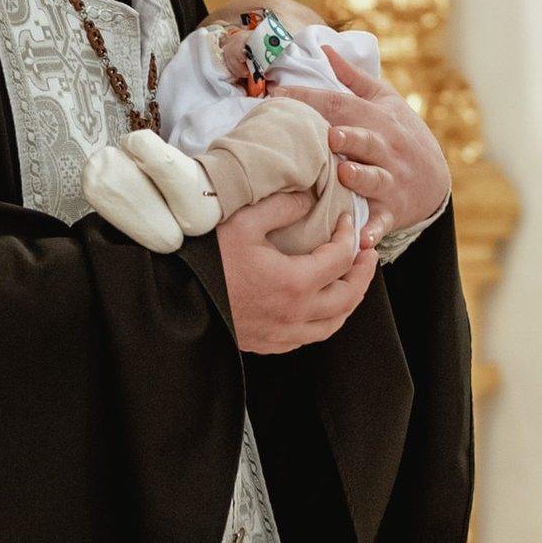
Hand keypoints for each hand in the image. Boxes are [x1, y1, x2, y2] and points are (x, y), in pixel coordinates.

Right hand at [218, 186, 380, 353]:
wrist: (175, 299)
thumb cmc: (205, 260)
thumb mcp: (243, 221)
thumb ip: (281, 206)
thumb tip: (306, 199)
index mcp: (295, 283)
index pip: (341, 259)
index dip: (350, 237)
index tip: (347, 222)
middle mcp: (296, 314)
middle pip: (349, 296)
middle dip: (363, 273)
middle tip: (366, 253)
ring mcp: (283, 334)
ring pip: (334, 323)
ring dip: (348, 300)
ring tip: (350, 279)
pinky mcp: (269, 344)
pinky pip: (310, 336)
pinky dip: (325, 319)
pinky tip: (319, 305)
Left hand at [278, 42, 449, 245]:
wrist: (436, 179)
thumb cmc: (401, 135)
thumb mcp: (385, 101)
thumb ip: (352, 78)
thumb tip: (324, 48)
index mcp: (377, 118)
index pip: (340, 104)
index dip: (310, 98)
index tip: (277, 94)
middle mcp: (384, 148)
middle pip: (364, 140)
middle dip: (347, 136)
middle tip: (326, 134)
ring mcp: (390, 180)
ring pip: (374, 178)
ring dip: (360, 177)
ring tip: (344, 174)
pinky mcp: (392, 210)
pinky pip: (382, 221)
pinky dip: (373, 231)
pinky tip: (361, 239)